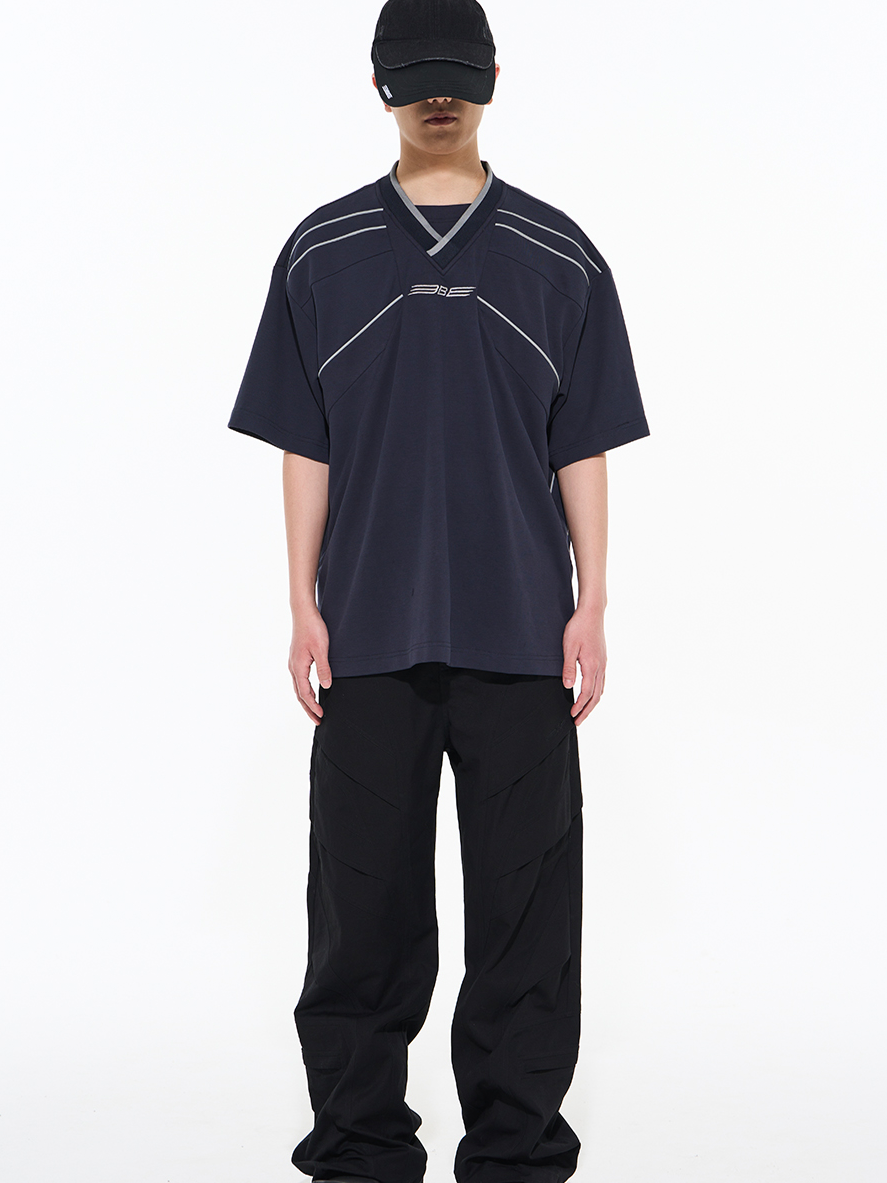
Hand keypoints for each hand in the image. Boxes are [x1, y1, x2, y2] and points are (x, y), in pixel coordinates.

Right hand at [288, 607, 332, 724]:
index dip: (313, 706)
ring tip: (314, 710)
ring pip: (298, 687)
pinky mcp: (297, 658)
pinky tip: (311, 691)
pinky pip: (299, 680)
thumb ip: (323, 669)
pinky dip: (304, 690)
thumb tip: (326, 686)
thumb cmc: (313, 629)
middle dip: (308, 708)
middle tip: (318, 720)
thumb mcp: (322, 650)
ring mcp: (294, 662)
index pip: (305, 693)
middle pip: (299, 694)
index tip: (321, 716)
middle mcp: (293, 667)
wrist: (304, 613)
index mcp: (298, 667)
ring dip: (306, 700)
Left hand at [562, 607, 605, 725]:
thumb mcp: (569, 647)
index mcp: (592, 666)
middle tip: (578, 721)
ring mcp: (603, 663)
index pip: (587, 693)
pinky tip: (592, 694)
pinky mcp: (602, 659)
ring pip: (601, 690)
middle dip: (587, 710)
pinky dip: (597, 693)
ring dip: (593, 703)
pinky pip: (602, 681)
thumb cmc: (579, 628)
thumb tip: (568, 687)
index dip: (580, 706)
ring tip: (584, 712)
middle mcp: (600, 667)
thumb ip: (568, 668)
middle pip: (596, 696)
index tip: (572, 715)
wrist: (592, 613)